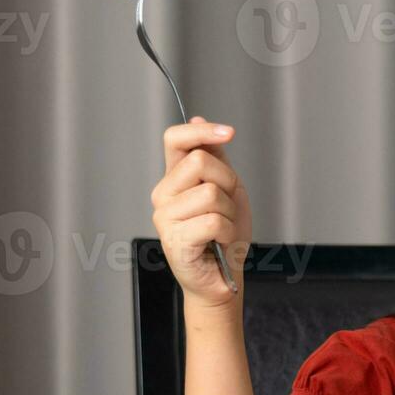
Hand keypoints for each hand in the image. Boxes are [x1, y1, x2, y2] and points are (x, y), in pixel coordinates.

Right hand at [151, 117, 252, 309]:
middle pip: (200, 162)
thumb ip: (215, 157)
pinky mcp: (174, 240)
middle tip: (228, 207)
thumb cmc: (223, 235)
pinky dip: (227, 232)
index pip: (175, 139)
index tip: (229, 133)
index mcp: (174, 178)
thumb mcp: (227, 188)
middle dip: (228, 182)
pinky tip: (219, 242)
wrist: (223, 277)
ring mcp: (165, 217)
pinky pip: (213, 221)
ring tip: (223, 230)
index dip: (201, 131)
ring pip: (211, 193)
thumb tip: (198, 118)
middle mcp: (163, 194)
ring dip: (230, 213)